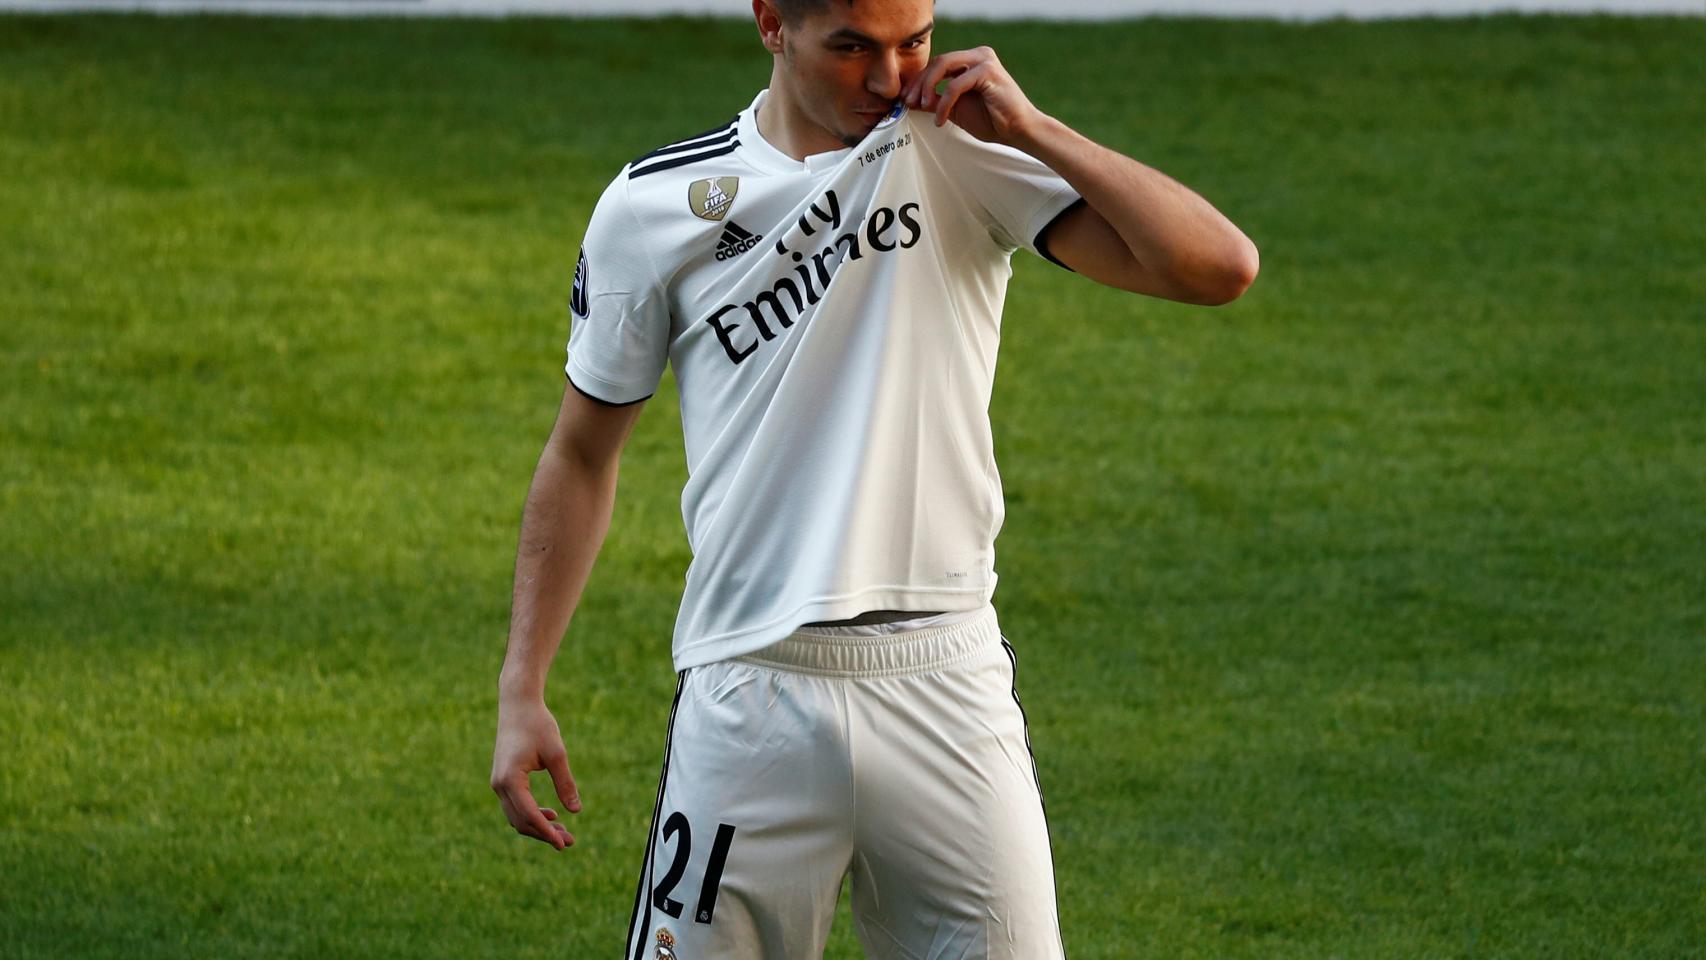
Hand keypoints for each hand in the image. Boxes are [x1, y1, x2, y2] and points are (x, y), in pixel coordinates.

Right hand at [491, 696, 579, 849]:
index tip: (563, 844)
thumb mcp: (557, 754)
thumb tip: (575, 811)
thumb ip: (565, 783)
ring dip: (538, 827)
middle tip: (570, 841)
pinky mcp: (502, 780)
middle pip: (521, 821)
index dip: (547, 832)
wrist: (518, 705)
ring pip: (516, 817)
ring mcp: (498, 783)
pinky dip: (531, 815)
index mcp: (510, 779)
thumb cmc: (538, 725)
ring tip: (564, 833)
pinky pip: (515, 806)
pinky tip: (551, 815)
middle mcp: (499, 785)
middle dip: (545, 834)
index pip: (529, 815)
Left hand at [901, 46, 1044, 146]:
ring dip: (927, 87)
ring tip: (921, 107)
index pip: (937, 64)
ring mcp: (984, 60)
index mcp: (971, 60)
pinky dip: (944, 103)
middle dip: (918, 83)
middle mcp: (978, 55)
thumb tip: (910, 100)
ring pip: (943, 66)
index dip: (918, 81)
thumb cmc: (992, 121)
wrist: (1018, 132)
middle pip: (937, 62)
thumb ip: (935, 101)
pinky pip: (955, 84)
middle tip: (907, 102)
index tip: (905, 99)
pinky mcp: (988, 71)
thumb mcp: (955, 110)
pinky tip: (940, 119)